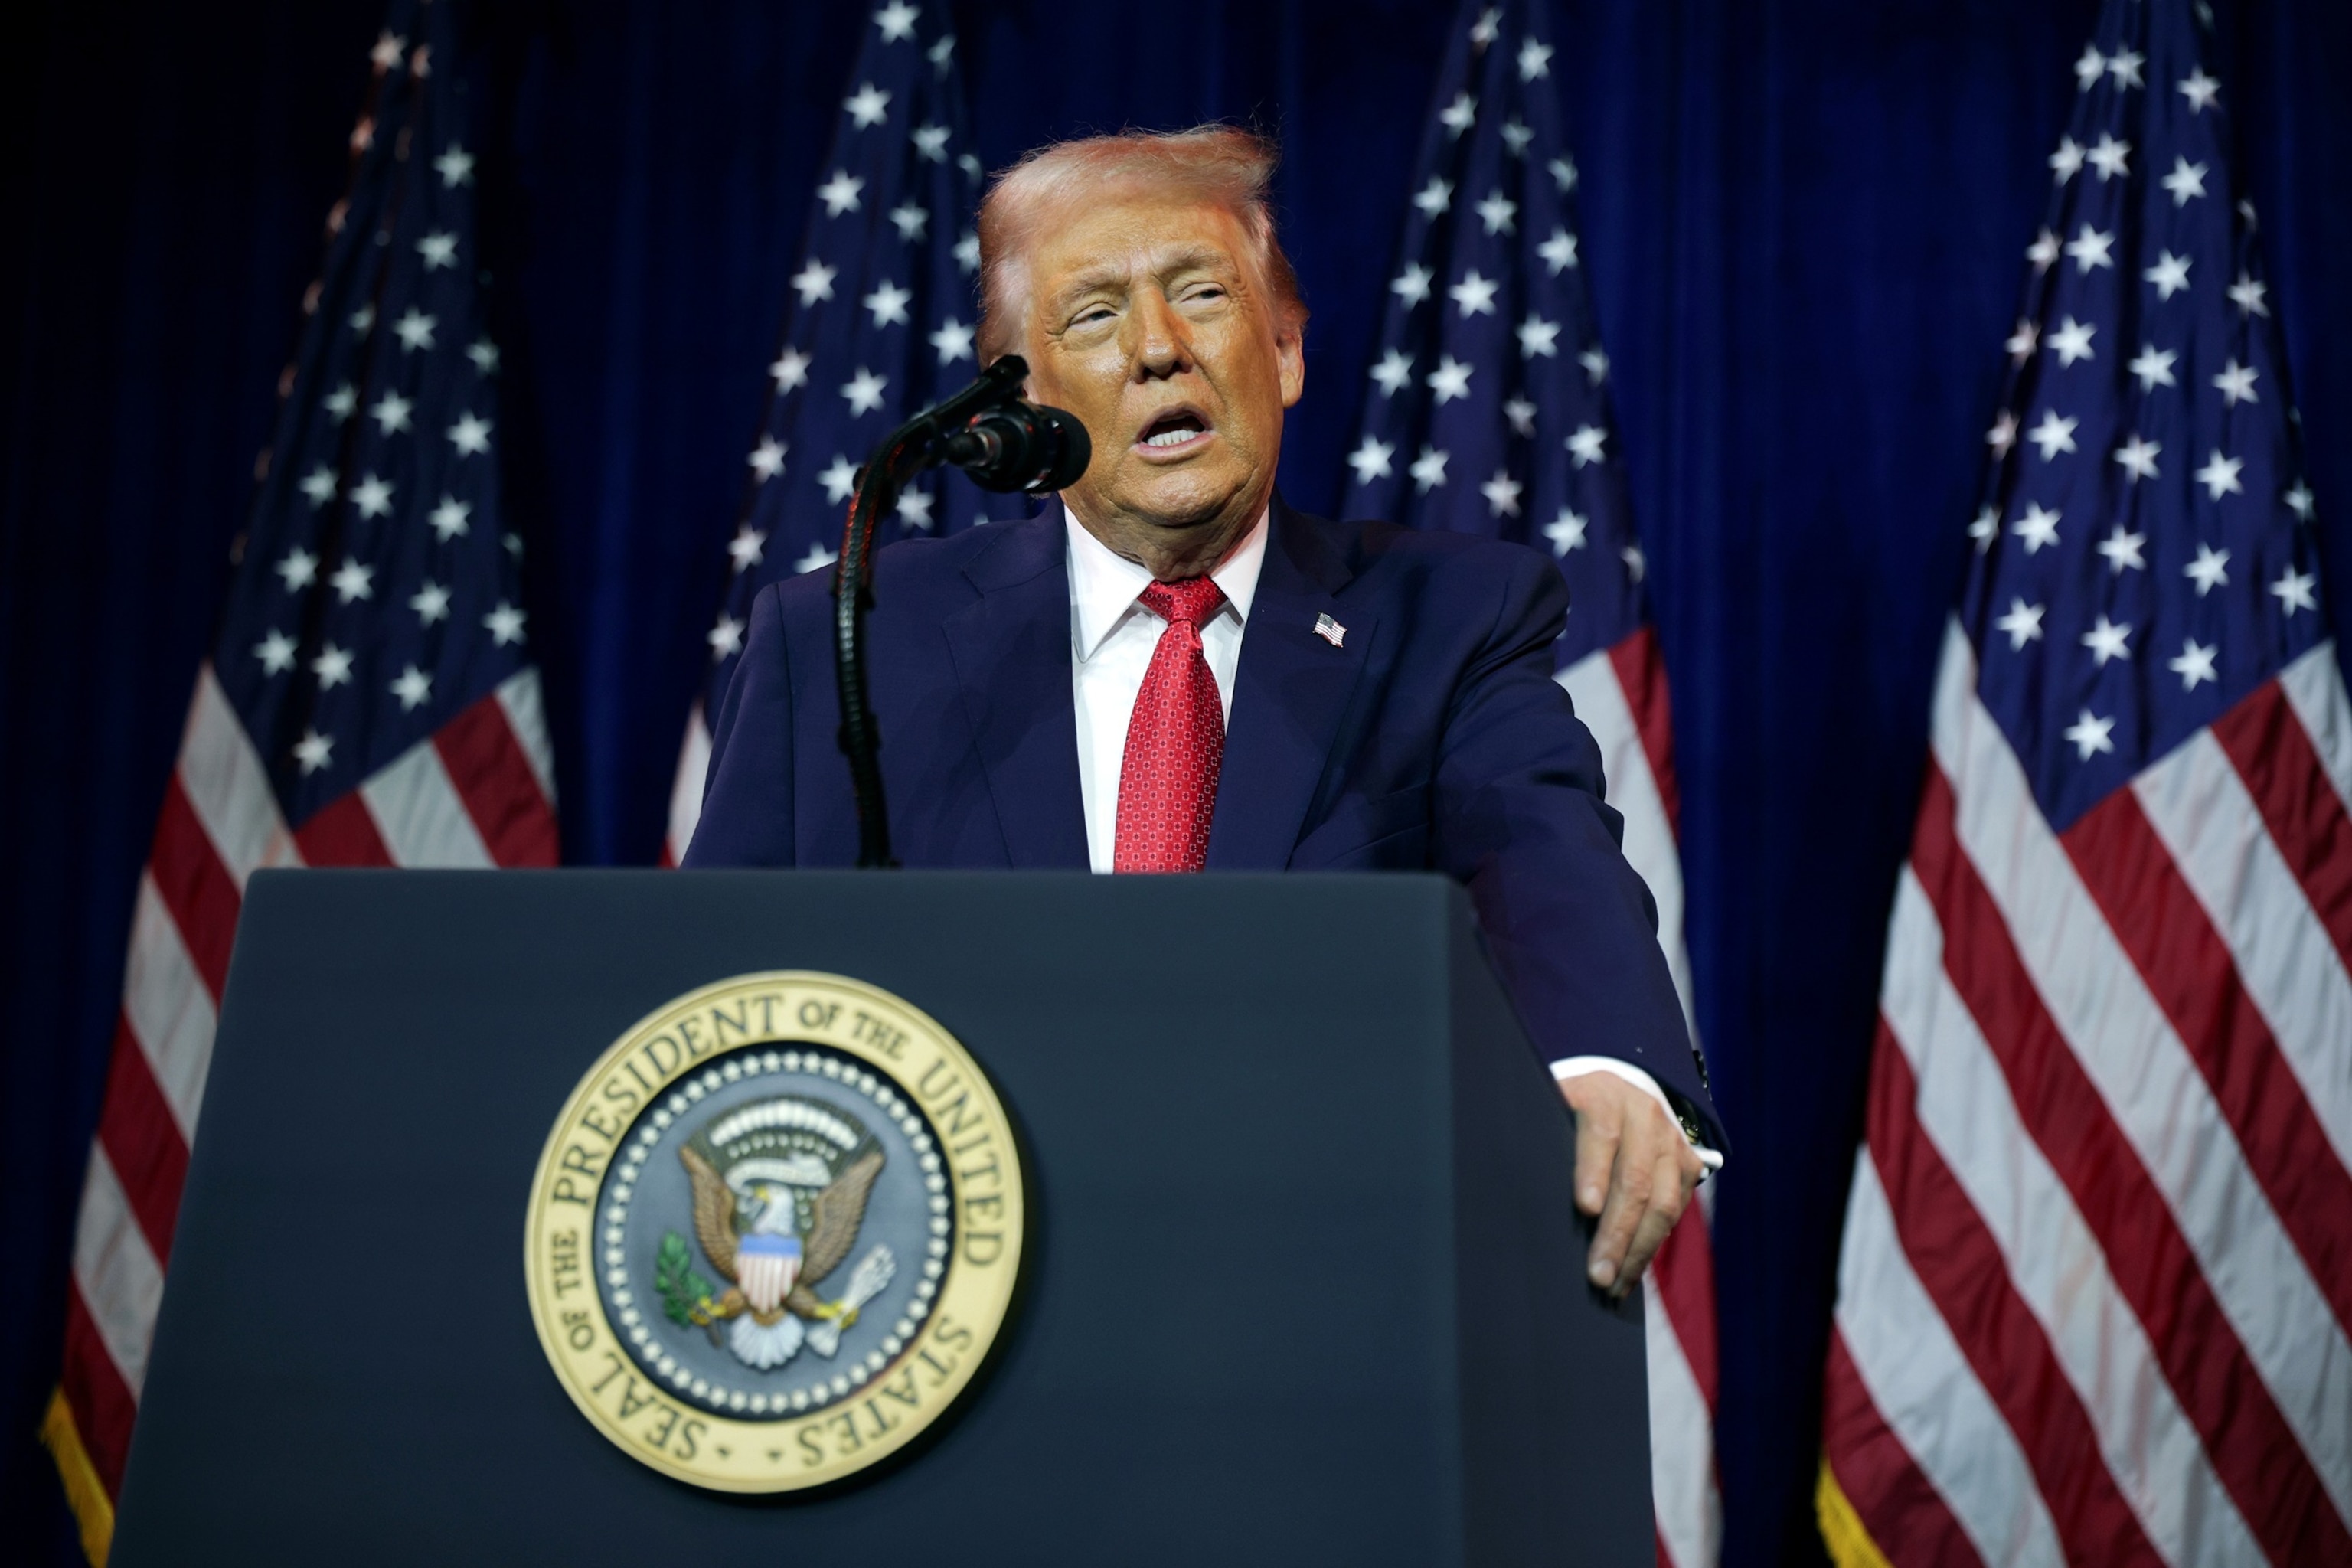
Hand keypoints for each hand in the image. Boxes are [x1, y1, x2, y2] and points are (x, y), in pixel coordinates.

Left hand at [1558, 1071, 1704, 1298]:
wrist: (1618, 1092)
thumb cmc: (1570, 1112)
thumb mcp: (1550, 1109)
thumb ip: (1539, 1136)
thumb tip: (1516, 1184)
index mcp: (1602, 1096)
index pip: (1601, 1133)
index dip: (1593, 1171)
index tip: (1585, 1207)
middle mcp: (1643, 1115)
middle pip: (1635, 1179)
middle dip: (1616, 1232)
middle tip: (1598, 1274)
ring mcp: (1670, 1139)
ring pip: (1663, 1202)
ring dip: (1639, 1249)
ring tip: (1614, 1284)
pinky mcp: (1688, 1162)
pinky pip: (1676, 1208)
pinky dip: (1655, 1243)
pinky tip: (1632, 1269)